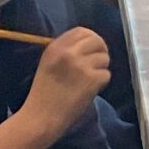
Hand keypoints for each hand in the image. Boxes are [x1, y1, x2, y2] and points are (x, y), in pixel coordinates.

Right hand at [16, 27, 110, 145]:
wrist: (41, 117)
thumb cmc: (44, 94)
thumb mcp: (48, 64)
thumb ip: (65, 51)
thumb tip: (88, 46)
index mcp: (55, 47)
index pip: (81, 31)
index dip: (91, 38)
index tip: (93, 48)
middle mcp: (68, 52)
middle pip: (97, 41)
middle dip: (101, 51)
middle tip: (99, 63)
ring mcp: (81, 65)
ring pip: (104, 58)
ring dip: (101, 69)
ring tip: (90, 80)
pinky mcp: (92, 79)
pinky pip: (106, 75)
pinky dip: (101, 83)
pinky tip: (91, 90)